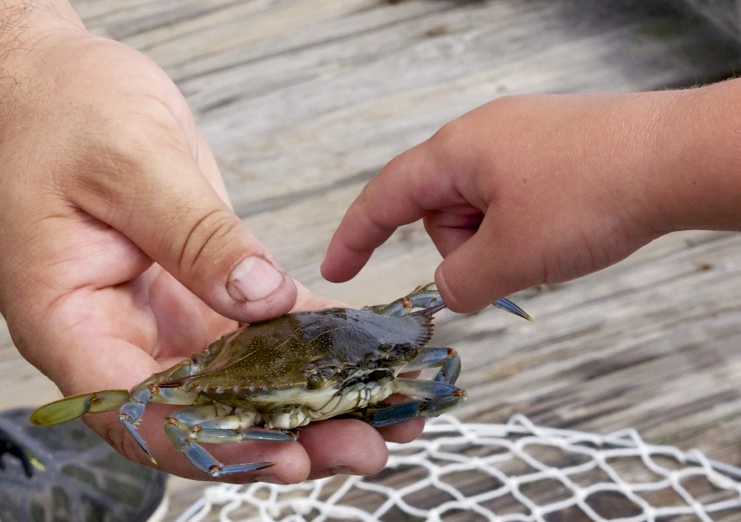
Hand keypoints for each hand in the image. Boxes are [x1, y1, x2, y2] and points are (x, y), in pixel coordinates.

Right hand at [0, 7, 419, 480]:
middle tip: (363, 446)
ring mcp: (161, 316)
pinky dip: (309, 342)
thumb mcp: (130, 165)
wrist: (53, 85)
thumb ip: (195, 237)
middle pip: (200, 413)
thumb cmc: (58, 114)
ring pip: (238, 382)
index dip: (212, 443)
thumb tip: (264, 299)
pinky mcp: (198, 288)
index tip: (287, 449)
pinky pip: (257, 329)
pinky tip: (361, 352)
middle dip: (284, 434)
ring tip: (383, 412)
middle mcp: (118, 334)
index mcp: (72, 321)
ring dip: (308, 399)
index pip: (138, 412)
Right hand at [322, 92, 696, 310]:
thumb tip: (447, 289)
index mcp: (456, 151)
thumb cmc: (593, 194)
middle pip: (439, 207)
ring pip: (479, 206)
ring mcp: (520, 136)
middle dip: (460, 248)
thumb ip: (461, 282)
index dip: (354, 237)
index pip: (384, 197)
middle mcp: (482, 134)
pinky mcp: (554, 146)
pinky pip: (515, 194)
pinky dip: (523, 224)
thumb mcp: (511, 256)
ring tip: (543, 245)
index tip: (335, 268)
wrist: (678, 158)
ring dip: (497, 240)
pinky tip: (561, 229)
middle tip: (503, 264)